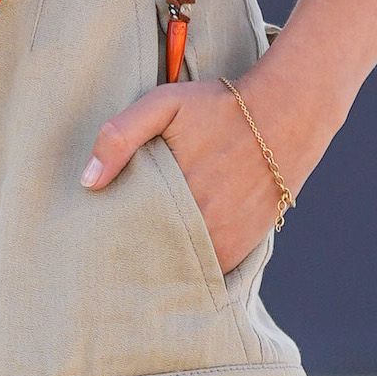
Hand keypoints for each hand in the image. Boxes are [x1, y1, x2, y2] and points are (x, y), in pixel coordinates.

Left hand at [81, 75, 302, 276]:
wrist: (288, 115)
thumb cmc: (220, 108)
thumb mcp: (165, 105)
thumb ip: (120, 136)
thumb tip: (88, 183)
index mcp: (172, 196)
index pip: (125, 235)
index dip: (109, 237)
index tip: (94, 237)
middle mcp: (199, 227)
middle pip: (149, 256)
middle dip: (131, 255)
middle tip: (111, 253)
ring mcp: (223, 242)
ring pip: (178, 267)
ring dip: (161, 262)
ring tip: (141, 255)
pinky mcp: (242, 248)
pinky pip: (207, 270)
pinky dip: (191, 266)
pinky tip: (175, 253)